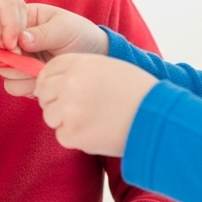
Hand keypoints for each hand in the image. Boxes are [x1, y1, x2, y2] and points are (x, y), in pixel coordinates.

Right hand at [0, 4, 107, 97]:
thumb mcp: (64, 28)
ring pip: (4, 73)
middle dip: (13, 62)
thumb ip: (42, 34)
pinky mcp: (25, 78)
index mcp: (22, 20)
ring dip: (20, 76)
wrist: (95, 55)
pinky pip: (14, 87)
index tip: (19, 48)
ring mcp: (20, 60)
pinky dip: (26, 87)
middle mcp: (16, 40)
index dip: (4, 41)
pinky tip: (42, 81)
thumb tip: (21, 40)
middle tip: (32, 63)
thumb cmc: (80, 33)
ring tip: (41, 72)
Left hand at [33, 54, 156, 156]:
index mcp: (79, 63)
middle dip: (56, 104)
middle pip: (44, 95)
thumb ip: (79, 71)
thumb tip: (53, 83)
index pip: (47, 71)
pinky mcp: (72, 133)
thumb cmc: (137, 92)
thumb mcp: (108, 68)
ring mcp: (69, 108)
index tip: (58, 92)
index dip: (50, 84)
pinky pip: (62, 136)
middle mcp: (70, 83)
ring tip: (93, 121)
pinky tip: (97, 132)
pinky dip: (77, 138)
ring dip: (66, 122)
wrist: (156, 118)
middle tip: (78, 111)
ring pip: (51, 116)